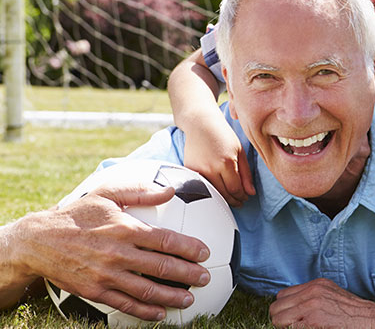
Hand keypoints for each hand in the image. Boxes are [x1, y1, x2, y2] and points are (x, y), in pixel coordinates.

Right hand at [16, 183, 210, 320]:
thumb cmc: (78, 214)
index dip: (189, 248)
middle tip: (205, 277)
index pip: (166, 240)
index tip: (205, 252)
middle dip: (188, 274)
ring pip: (147, 290)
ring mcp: (106, 275)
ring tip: (190, 298)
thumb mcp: (107, 194)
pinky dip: (145, 311)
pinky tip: (160, 313)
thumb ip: (140, 192)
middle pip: (162, 267)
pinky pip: (125, 304)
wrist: (39, 241)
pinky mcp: (95, 291)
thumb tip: (170, 190)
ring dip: (172, 296)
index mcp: (125, 229)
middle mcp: (118, 254)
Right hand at [183, 115, 255, 206]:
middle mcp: (211, 168)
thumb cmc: (223, 135)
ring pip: (211, 193)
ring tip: (230, 198)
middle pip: (223, 194)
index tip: (245, 198)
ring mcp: (198, 170)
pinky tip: (217, 191)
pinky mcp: (189, 170)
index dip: (241, 196)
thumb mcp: (240, 151)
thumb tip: (251, 193)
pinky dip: (210, 191)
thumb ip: (246, 174)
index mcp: (226, 163)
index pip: (235, 189)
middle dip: (234, 200)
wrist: (201, 124)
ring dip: (222, 198)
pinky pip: (200, 187)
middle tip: (239, 202)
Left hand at [270, 278, 374, 328]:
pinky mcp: (313, 320)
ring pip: (278, 318)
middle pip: (276, 306)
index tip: (290, 319)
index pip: (283, 295)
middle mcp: (312, 291)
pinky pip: (289, 328)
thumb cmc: (354, 314)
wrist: (371, 321)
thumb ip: (313, 298)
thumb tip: (294, 309)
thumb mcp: (332, 297)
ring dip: (284, 327)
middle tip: (290, 327)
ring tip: (298, 328)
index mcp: (316, 284)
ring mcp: (312, 305)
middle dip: (280, 319)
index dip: (284, 309)